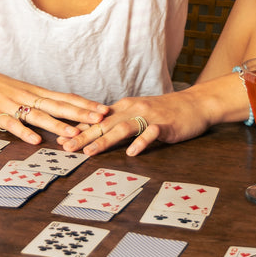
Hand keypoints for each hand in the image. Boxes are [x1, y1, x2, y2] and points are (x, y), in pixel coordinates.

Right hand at [0, 61, 107, 144]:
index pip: (66, 98)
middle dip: (81, 113)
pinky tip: (35, 140)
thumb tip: (65, 112)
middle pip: (59, 106)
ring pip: (39, 116)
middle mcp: (29, 98)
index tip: (105, 110)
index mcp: (37, 93)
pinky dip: (24, 132)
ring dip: (57, 125)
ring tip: (73, 133)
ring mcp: (13, 106)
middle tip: (101, 119)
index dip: (86, 105)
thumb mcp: (24, 92)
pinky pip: (13, 124)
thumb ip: (42, 102)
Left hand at [58, 91, 212, 156]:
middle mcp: (133, 110)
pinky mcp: (165, 124)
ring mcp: (149, 117)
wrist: (194, 103)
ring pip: (123, 128)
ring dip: (105, 140)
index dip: (79, 130)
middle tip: (67, 148)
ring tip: (90, 152)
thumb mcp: (138, 114)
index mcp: (124, 108)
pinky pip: (151, 133)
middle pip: (104, 124)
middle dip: (84, 136)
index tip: (61, 140)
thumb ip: (119, 123)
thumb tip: (96, 133)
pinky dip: (141, 142)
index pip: (97, 120)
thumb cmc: (165, 111)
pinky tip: (132, 153)